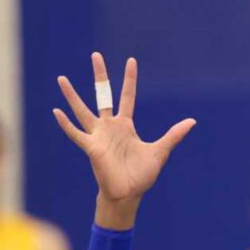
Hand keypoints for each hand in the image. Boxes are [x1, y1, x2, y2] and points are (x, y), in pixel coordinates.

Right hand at [53, 53, 194, 206]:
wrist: (129, 193)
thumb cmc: (142, 174)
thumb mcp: (160, 151)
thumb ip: (173, 135)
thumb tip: (192, 121)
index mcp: (126, 125)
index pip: (127, 96)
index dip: (129, 79)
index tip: (130, 61)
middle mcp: (110, 126)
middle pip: (102, 95)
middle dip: (100, 76)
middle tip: (96, 55)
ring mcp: (99, 136)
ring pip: (83, 111)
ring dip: (72, 96)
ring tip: (61, 79)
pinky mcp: (91, 148)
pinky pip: (76, 134)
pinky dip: (66, 124)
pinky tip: (57, 112)